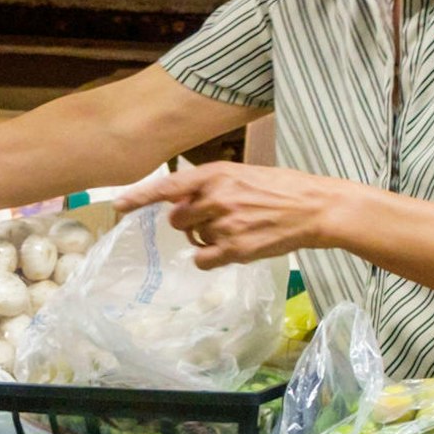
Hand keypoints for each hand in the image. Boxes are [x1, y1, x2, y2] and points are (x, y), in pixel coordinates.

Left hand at [113, 161, 351, 266]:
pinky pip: (204, 260)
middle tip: (216, 220)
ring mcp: (225, 225)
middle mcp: (216, 198)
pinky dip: (213, 258)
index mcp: (217, 174)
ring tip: (237, 230)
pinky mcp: (236, 249)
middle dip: (189, 223)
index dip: (139, 197)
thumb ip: (212, 186)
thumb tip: (182, 205)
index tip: (117, 206)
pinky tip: (234, 248)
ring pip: (194, 241)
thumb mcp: (244, 174)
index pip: (167, 186)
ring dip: (207, 240)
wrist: (316, 207)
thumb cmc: (283, 188)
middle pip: (177, 220)